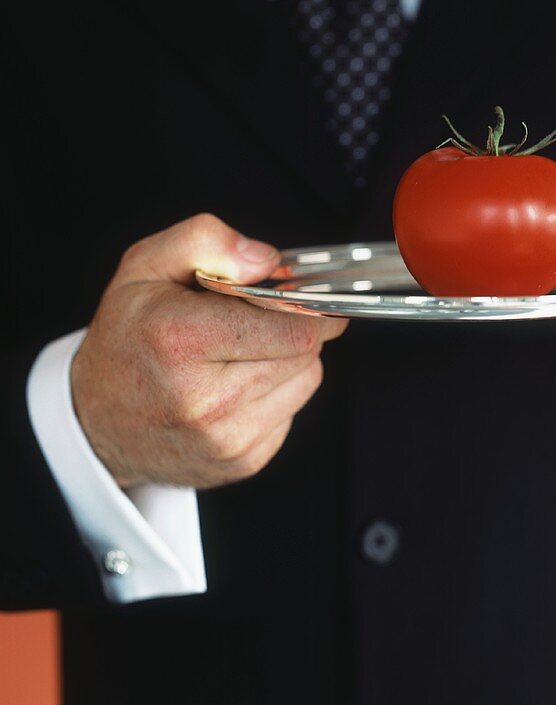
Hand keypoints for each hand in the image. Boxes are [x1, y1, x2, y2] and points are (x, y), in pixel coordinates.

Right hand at [71, 213, 346, 488]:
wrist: (97, 419)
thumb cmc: (128, 335)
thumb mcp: (146, 266)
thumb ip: (205, 241)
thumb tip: (266, 261)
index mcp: (180, 340)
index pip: (291, 329)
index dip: (309, 307)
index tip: (309, 297)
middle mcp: (204, 400)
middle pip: (304, 353)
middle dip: (296, 329)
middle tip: (267, 319)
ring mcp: (225, 439)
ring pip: (306, 382)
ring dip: (290, 361)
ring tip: (246, 352)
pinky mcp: (241, 463)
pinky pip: (291, 414)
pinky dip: (277, 395)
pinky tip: (239, 385)